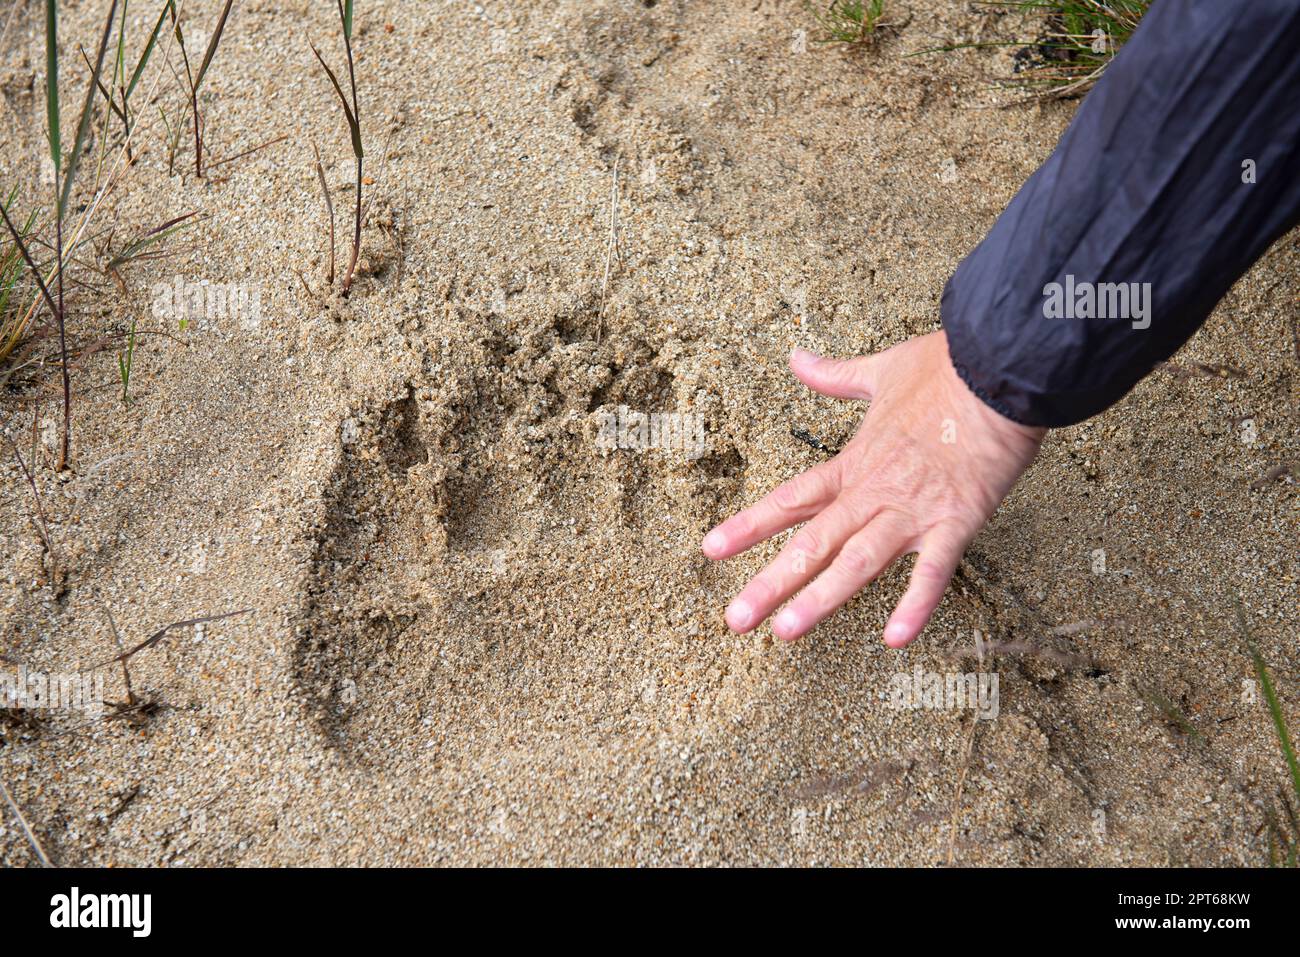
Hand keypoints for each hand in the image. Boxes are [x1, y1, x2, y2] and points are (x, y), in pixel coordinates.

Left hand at [701, 330, 1044, 647]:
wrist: (1000, 370)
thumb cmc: (946, 369)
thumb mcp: (880, 370)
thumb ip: (835, 376)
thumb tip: (797, 358)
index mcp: (854, 464)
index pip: (790, 500)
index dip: (749, 526)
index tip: (710, 550)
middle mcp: (873, 493)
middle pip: (812, 543)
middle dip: (771, 583)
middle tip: (735, 620)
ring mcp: (912, 511)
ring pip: (856, 562)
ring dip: (821, 598)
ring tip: (786, 631)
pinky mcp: (956, 521)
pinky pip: (932, 571)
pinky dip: (915, 603)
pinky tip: (896, 639)